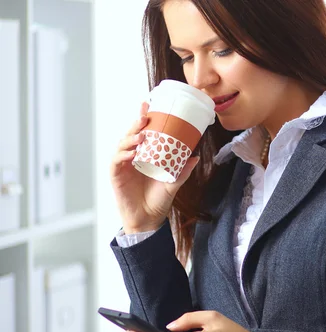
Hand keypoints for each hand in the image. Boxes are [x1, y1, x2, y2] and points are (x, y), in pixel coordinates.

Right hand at [110, 102, 199, 232]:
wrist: (149, 219)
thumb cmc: (158, 199)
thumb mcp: (174, 183)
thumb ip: (183, 170)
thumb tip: (196, 156)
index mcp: (145, 154)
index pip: (143, 132)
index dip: (144, 118)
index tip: (150, 104)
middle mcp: (132, 156)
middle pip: (131, 134)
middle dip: (136, 122)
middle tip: (145, 115)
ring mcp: (123, 165)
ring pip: (123, 145)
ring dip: (131, 137)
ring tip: (141, 134)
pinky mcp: (116, 175)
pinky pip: (117, 161)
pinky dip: (123, 155)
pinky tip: (132, 152)